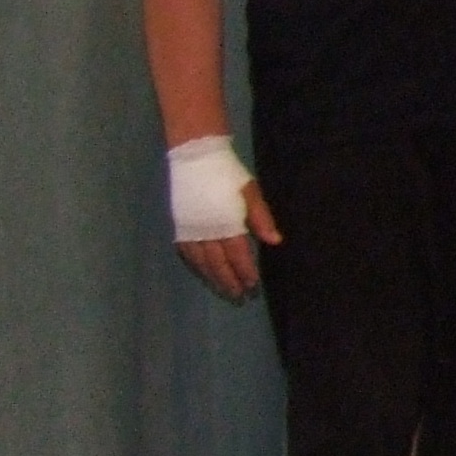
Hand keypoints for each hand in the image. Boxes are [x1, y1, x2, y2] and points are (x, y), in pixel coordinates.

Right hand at [176, 178, 280, 303]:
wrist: (194, 158)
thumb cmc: (227, 175)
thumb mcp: (250, 192)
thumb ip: (261, 218)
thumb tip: (275, 241)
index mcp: (226, 224)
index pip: (237, 256)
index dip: (245, 272)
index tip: (252, 286)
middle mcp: (206, 232)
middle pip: (218, 264)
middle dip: (229, 282)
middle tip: (239, 297)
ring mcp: (190, 231)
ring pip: (201, 263)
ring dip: (213, 279)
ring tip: (223, 291)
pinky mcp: (180, 226)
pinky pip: (187, 254)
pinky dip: (196, 267)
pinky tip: (203, 273)